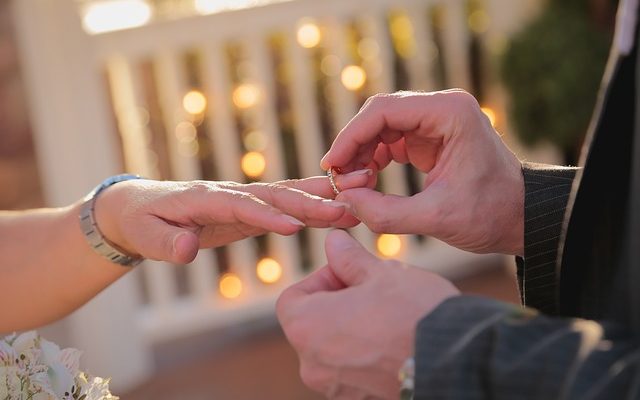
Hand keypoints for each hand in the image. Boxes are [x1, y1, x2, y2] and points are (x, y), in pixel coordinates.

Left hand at [93, 171, 369, 263]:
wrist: (139, 206)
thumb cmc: (141, 222)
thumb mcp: (144, 236)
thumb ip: (165, 244)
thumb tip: (186, 249)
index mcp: (204, 200)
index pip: (241, 207)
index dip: (268, 216)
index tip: (297, 227)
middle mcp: (228, 193)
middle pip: (274, 196)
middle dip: (310, 203)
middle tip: (346, 209)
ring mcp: (241, 197)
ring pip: (286, 194)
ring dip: (320, 196)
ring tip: (357, 196)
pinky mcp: (249, 206)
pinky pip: (284, 202)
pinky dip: (310, 201)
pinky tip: (337, 201)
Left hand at [277, 230, 458, 398]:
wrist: (456, 363)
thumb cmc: (414, 313)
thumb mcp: (381, 274)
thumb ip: (349, 259)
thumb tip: (333, 242)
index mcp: (306, 328)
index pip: (293, 299)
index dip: (320, 279)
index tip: (349, 273)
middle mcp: (312, 365)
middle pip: (312, 325)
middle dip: (338, 303)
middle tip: (372, 290)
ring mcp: (334, 389)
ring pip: (333, 349)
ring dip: (352, 328)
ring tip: (388, 314)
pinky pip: (353, 371)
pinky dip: (365, 354)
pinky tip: (394, 340)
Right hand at [321, 90, 524, 254]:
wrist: (521, 217)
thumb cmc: (491, 214)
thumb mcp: (436, 218)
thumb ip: (385, 212)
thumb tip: (345, 199)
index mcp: (450, 113)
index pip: (384, 111)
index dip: (351, 136)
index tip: (332, 165)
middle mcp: (442, 108)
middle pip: (379, 114)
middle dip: (354, 145)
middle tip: (337, 178)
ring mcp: (436, 121)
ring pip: (382, 127)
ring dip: (362, 152)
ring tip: (351, 184)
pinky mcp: (431, 138)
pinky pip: (391, 140)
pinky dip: (374, 158)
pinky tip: (366, 180)